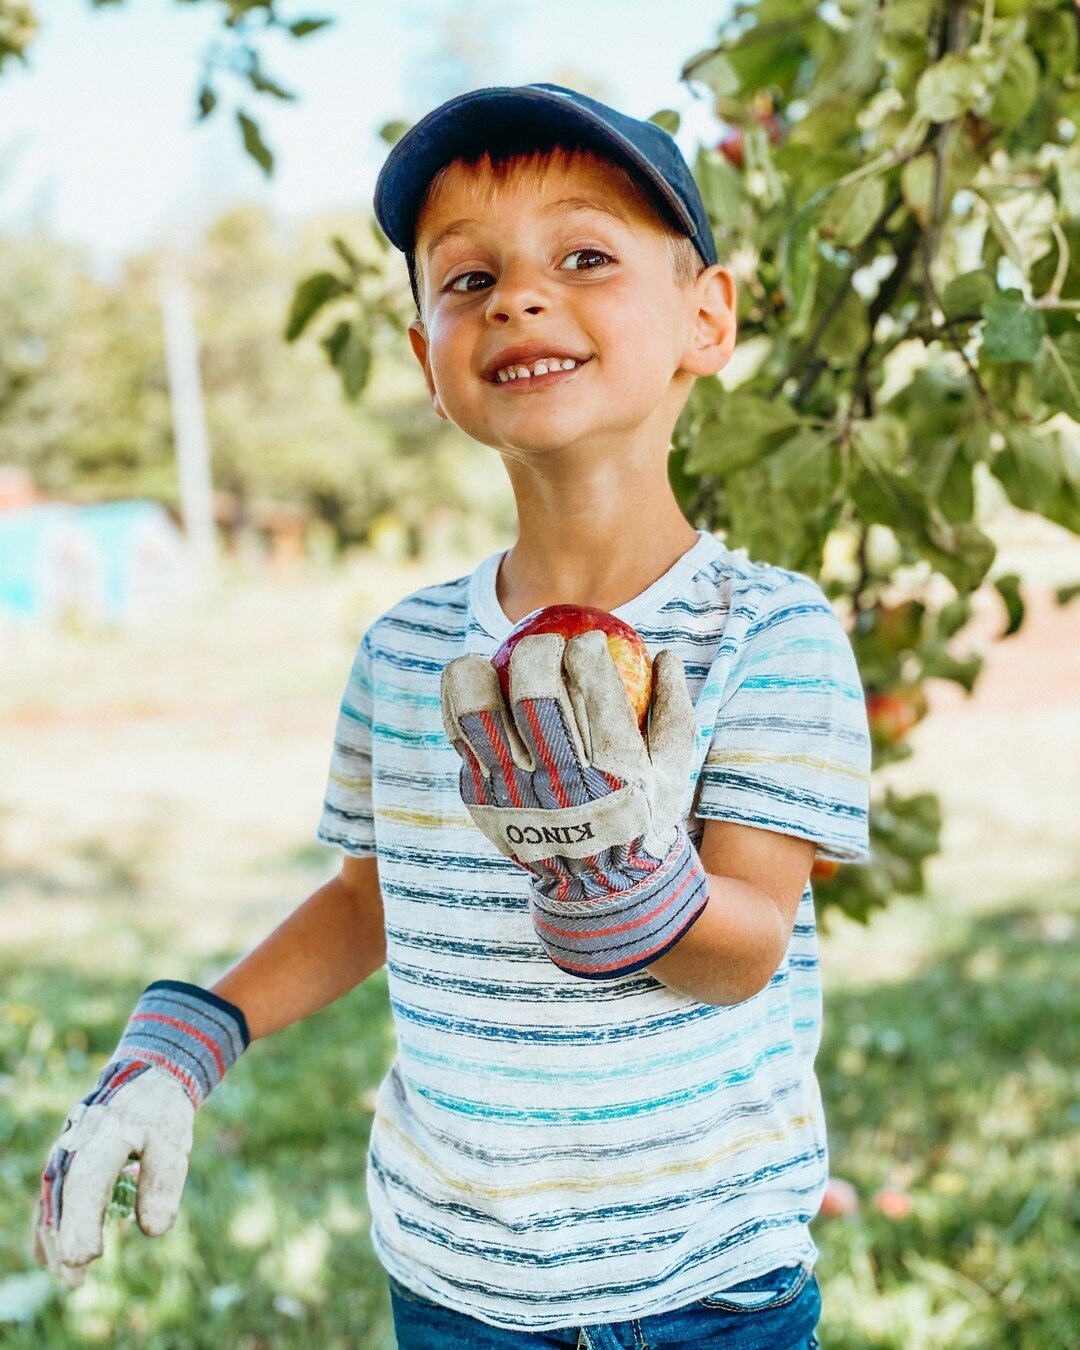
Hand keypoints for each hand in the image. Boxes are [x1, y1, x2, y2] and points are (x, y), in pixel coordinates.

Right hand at [31, 980, 247, 1287]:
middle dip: (65, 1242)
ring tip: (68, 1276)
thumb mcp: (173, 1140)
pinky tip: (53, 1255)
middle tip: (76, 1281)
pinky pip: (51, 1196)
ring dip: (55, 1239)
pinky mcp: (66, 1160)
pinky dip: (51, 1225)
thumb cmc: (161, 1111)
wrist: (146, 1074)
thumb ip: (163, 1182)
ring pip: (51, 1201)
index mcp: (104, 1136)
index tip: (88, 1258)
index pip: (86, 1186)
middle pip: (62, 1200)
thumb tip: (153, 1231)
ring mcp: (66, 1151)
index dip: (82, 1224)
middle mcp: (76, 1145)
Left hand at [441, 629, 708, 979]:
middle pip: (534, 693)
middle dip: (542, 652)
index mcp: (615, 773)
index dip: (588, 651)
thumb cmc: (642, 814)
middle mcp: (559, 783)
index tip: (591, 642)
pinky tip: (475, 682)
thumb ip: (673, 711)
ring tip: (493, 661)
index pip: (593, 688)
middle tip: (550, 645)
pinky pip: (458, 736)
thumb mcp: (674, 771)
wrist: (599, 888)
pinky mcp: (479, 798)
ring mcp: (511, 792)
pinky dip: (459, 702)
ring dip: (481, 672)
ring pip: (477, 712)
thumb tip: (665, 654)